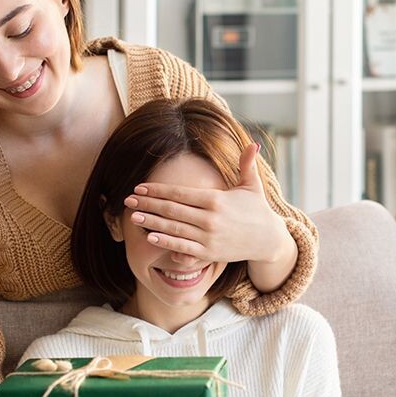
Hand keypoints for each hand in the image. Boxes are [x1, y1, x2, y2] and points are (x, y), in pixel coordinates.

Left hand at [124, 143, 290, 264]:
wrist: (268, 239)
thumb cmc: (257, 210)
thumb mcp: (252, 185)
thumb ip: (247, 164)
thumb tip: (252, 144)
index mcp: (216, 199)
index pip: (180, 193)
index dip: (157, 190)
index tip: (140, 187)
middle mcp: (210, 218)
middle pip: (172, 209)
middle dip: (147, 204)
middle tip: (127, 200)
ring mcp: (209, 237)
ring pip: (174, 228)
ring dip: (151, 222)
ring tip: (133, 217)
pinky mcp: (209, 253)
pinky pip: (183, 247)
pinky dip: (166, 242)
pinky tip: (151, 237)